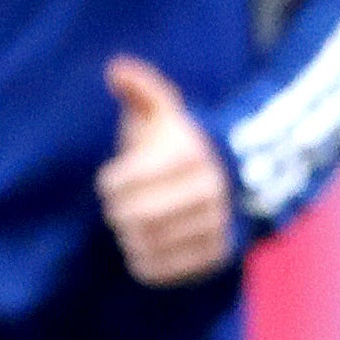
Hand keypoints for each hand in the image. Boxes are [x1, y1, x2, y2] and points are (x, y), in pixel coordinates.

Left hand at [95, 55, 236, 286]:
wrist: (229, 179)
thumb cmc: (177, 143)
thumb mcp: (162, 111)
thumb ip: (140, 88)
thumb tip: (115, 69)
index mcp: (190, 154)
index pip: (130, 181)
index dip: (111, 184)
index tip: (110, 182)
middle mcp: (209, 191)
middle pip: (138, 216)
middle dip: (119, 212)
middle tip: (118, 208)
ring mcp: (215, 225)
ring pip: (148, 244)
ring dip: (130, 237)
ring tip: (131, 225)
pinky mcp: (214, 256)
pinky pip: (162, 270)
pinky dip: (143, 262)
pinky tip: (143, 246)